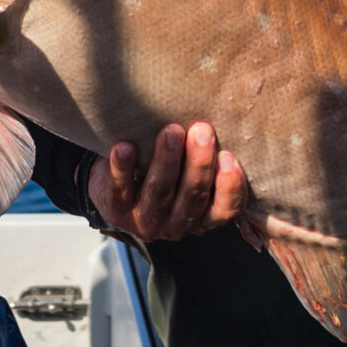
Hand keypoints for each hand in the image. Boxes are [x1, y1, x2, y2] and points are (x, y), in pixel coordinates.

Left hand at [89, 120, 247, 241]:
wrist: (117, 180)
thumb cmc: (165, 169)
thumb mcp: (190, 170)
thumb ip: (207, 159)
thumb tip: (223, 120)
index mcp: (202, 217)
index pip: (224, 210)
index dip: (229, 187)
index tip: (228, 157)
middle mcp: (177, 225)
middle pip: (192, 198)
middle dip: (199, 164)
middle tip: (202, 131)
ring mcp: (146, 221)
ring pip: (159, 192)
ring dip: (166, 161)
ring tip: (171, 132)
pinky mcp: (117, 212)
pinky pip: (121, 189)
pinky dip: (123, 168)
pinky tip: (124, 147)